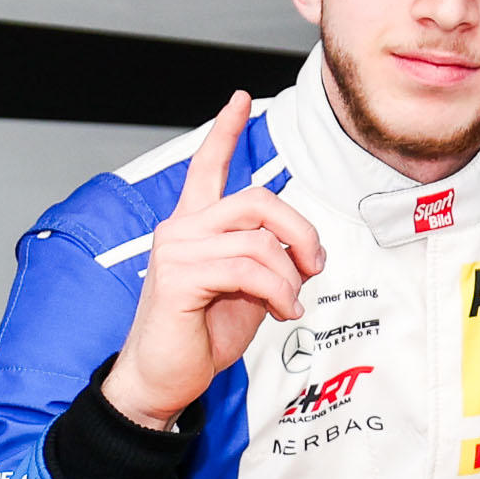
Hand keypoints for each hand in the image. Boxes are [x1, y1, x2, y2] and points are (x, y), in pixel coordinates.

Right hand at [99, 92, 324, 429]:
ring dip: (290, 276)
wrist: (164, 378)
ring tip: (290, 303)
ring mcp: (176, 250)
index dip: (225, 131)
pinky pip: (248, 271)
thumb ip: (268, 258)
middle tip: (315, 264)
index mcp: (196, 226)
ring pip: (259, 241)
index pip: (207, 167)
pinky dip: (279, 293)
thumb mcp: (248, 290)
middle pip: (257, 200)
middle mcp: (182, 229)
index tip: (241, 100)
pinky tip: (282, 312)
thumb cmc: (201, 334)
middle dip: (300, 230)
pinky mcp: (178, 278)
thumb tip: (302, 251)